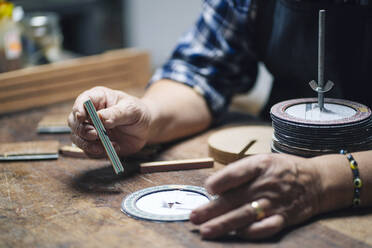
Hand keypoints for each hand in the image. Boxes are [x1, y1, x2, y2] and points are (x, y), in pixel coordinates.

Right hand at [68, 86, 151, 157]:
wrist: (146, 128)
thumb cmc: (138, 112)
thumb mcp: (130, 110)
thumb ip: (115, 114)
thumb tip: (99, 118)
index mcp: (97, 98)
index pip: (81, 102)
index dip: (78, 109)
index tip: (82, 118)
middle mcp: (89, 114)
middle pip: (74, 122)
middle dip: (82, 130)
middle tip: (96, 134)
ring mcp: (91, 130)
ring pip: (78, 138)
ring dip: (89, 144)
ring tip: (108, 145)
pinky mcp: (95, 144)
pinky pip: (88, 151)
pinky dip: (98, 152)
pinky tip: (114, 147)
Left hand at [190, 153, 321, 238]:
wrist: (317, 180)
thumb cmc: (282, 169)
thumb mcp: (262, 160)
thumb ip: (240, 172)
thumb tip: (213, 188)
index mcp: (260, 165)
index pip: (235, 173)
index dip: (218, 182)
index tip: (207, 189)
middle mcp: (266, 184)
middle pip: (235, 198)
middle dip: (211, 209)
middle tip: (194, 217)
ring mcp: (275, 203)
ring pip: (245, 215)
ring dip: (224, 224)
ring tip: (206, 230)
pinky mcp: (284, 218)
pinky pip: (265, 228)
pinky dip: (250, 233)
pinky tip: (236, 235)